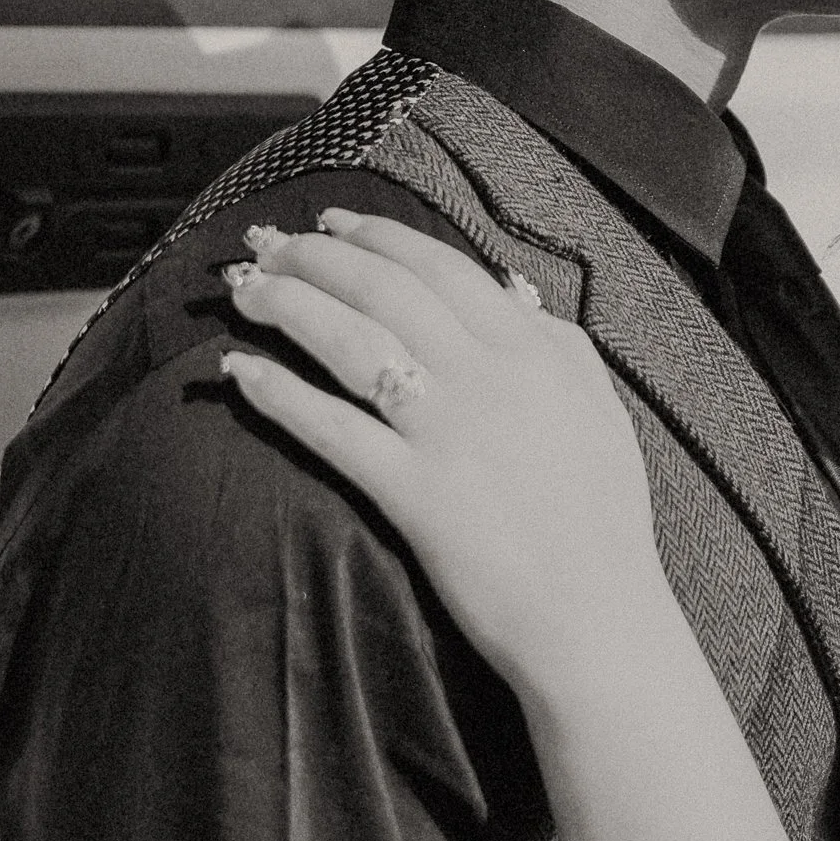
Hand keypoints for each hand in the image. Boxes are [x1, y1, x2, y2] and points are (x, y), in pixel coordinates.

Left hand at [219, 211, 664, 693]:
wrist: (597, 616)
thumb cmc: (602, 522)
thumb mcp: (598, 409)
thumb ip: (558, 344)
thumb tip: (513, 294)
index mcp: (534, 350)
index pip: (440, 267)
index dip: (375, 236)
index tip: (331, 223)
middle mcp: (488, 377)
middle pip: (383, 289)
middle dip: (314, 257)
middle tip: (266, 246)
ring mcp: (447, 432)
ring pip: (350, 341)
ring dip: (286, 305)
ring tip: (242, 292)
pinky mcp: (412, 492)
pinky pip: (331, 428)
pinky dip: (278, 394)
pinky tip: (237, 373)